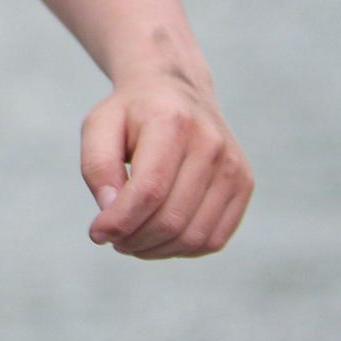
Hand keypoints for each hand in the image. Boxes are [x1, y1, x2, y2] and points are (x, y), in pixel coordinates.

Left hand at [79, 70, 251, 258]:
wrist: (176, 90)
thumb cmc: (131, 114)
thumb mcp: (99, 125)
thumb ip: (97, 166)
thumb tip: (110, 210)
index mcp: (172, 122)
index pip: (149, 191)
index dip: (120, 221)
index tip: (97, 233)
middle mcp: (210, 144)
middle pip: (171, 219)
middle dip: (134, 240)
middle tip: (113, 238)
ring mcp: (232, 166)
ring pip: (194, 236)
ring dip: (156, 250)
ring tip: (132, 240)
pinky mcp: (243, 184)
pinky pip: (214, 239)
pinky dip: (181, 249)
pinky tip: (159, 238)